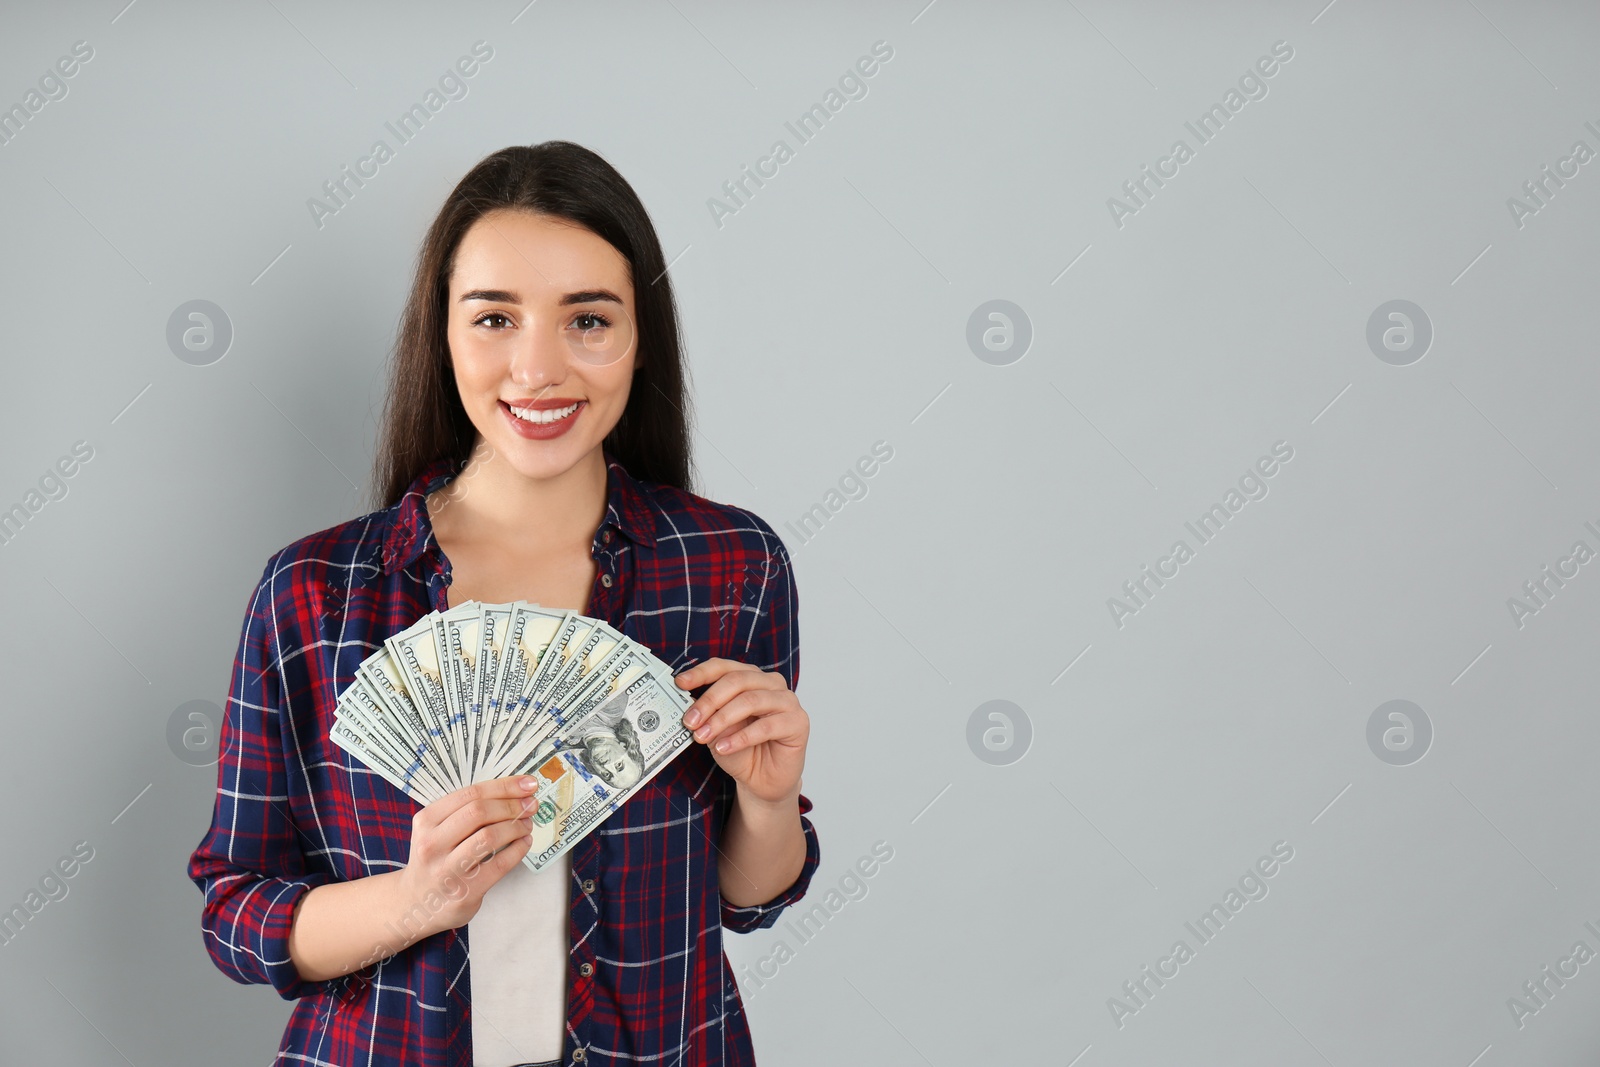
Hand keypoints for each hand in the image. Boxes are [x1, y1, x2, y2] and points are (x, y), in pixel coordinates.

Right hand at [394, 776, 537, 938]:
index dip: (504, 786)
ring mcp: (447, 870)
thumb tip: (513, 792)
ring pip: (489, 836)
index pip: (470, 794)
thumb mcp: (436, 831)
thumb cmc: (436, 859)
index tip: (528, 783)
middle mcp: (432, 844)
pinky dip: (518, 849)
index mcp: (426, 820)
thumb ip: (465, 812)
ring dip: (516, 826)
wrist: (417, 904)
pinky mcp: (465, 891)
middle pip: (480, 812)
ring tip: (526, 825)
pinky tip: (524, 843)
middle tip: (531, 804)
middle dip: (512, 805)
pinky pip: (499, 864)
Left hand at [675, 658, 807, 805]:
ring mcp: (787, 701)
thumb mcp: (717, 730)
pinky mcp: (798, 722)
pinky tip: (723, 748)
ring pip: (750, 700)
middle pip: (737, 681)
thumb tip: (690, 704)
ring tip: (703, 736)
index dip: (701, 673)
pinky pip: (766, 726)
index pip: (724, 667)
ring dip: (722, 719)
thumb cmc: (741, 752)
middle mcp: (771, 684)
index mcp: (750, 678)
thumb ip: (708, 714)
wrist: (762, 782)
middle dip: (709, 701)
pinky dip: (740, 737)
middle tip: (690, 721)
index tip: (680, 683)